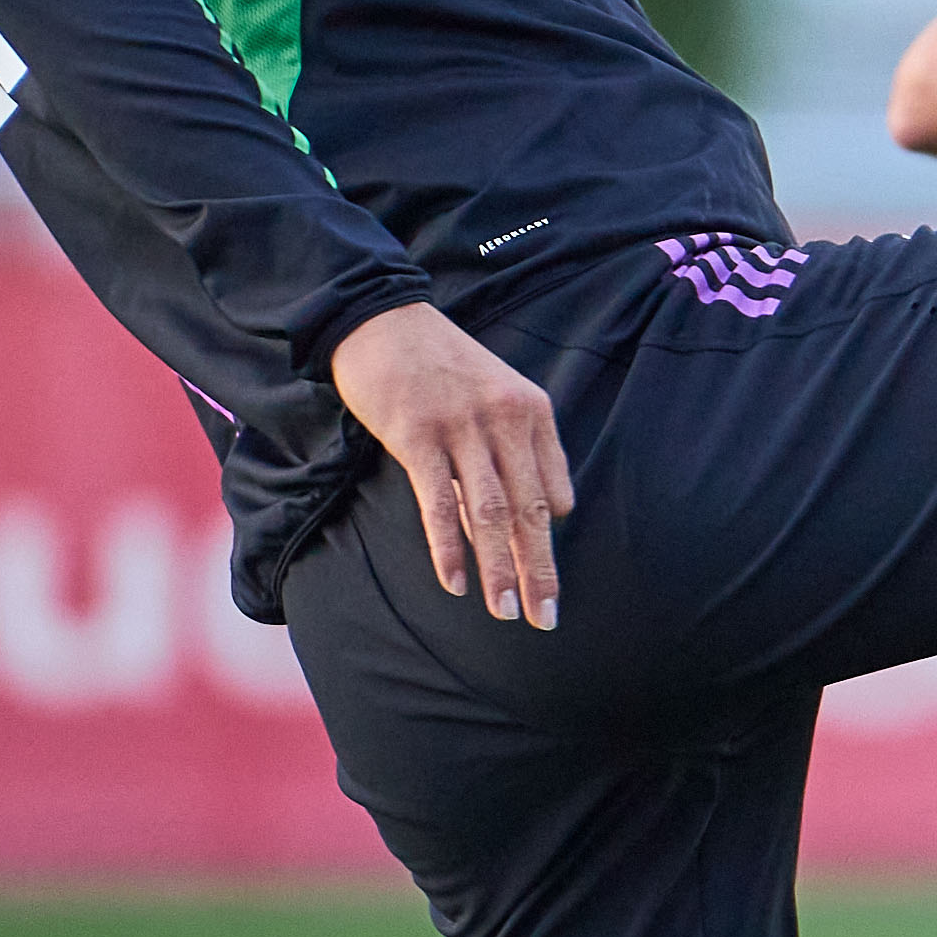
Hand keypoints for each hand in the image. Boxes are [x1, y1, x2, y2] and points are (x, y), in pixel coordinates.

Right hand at [332, 300, 572, 627]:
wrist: (381, 317)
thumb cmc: (439, 364)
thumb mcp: (495, 395)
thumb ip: (514, 449)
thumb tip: (533, 515)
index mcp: (534, 412)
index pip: (555, 492)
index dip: (549, 540)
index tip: (543, 579)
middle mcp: (506, 420)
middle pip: (531, 511)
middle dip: (540, 571)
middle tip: (546, 619)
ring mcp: (462, 427)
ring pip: (490, 513)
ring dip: (499, 568)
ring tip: (506, 612)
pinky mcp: (417, 435)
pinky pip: (439, 503)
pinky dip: (449, 548)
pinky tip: (455, 584)